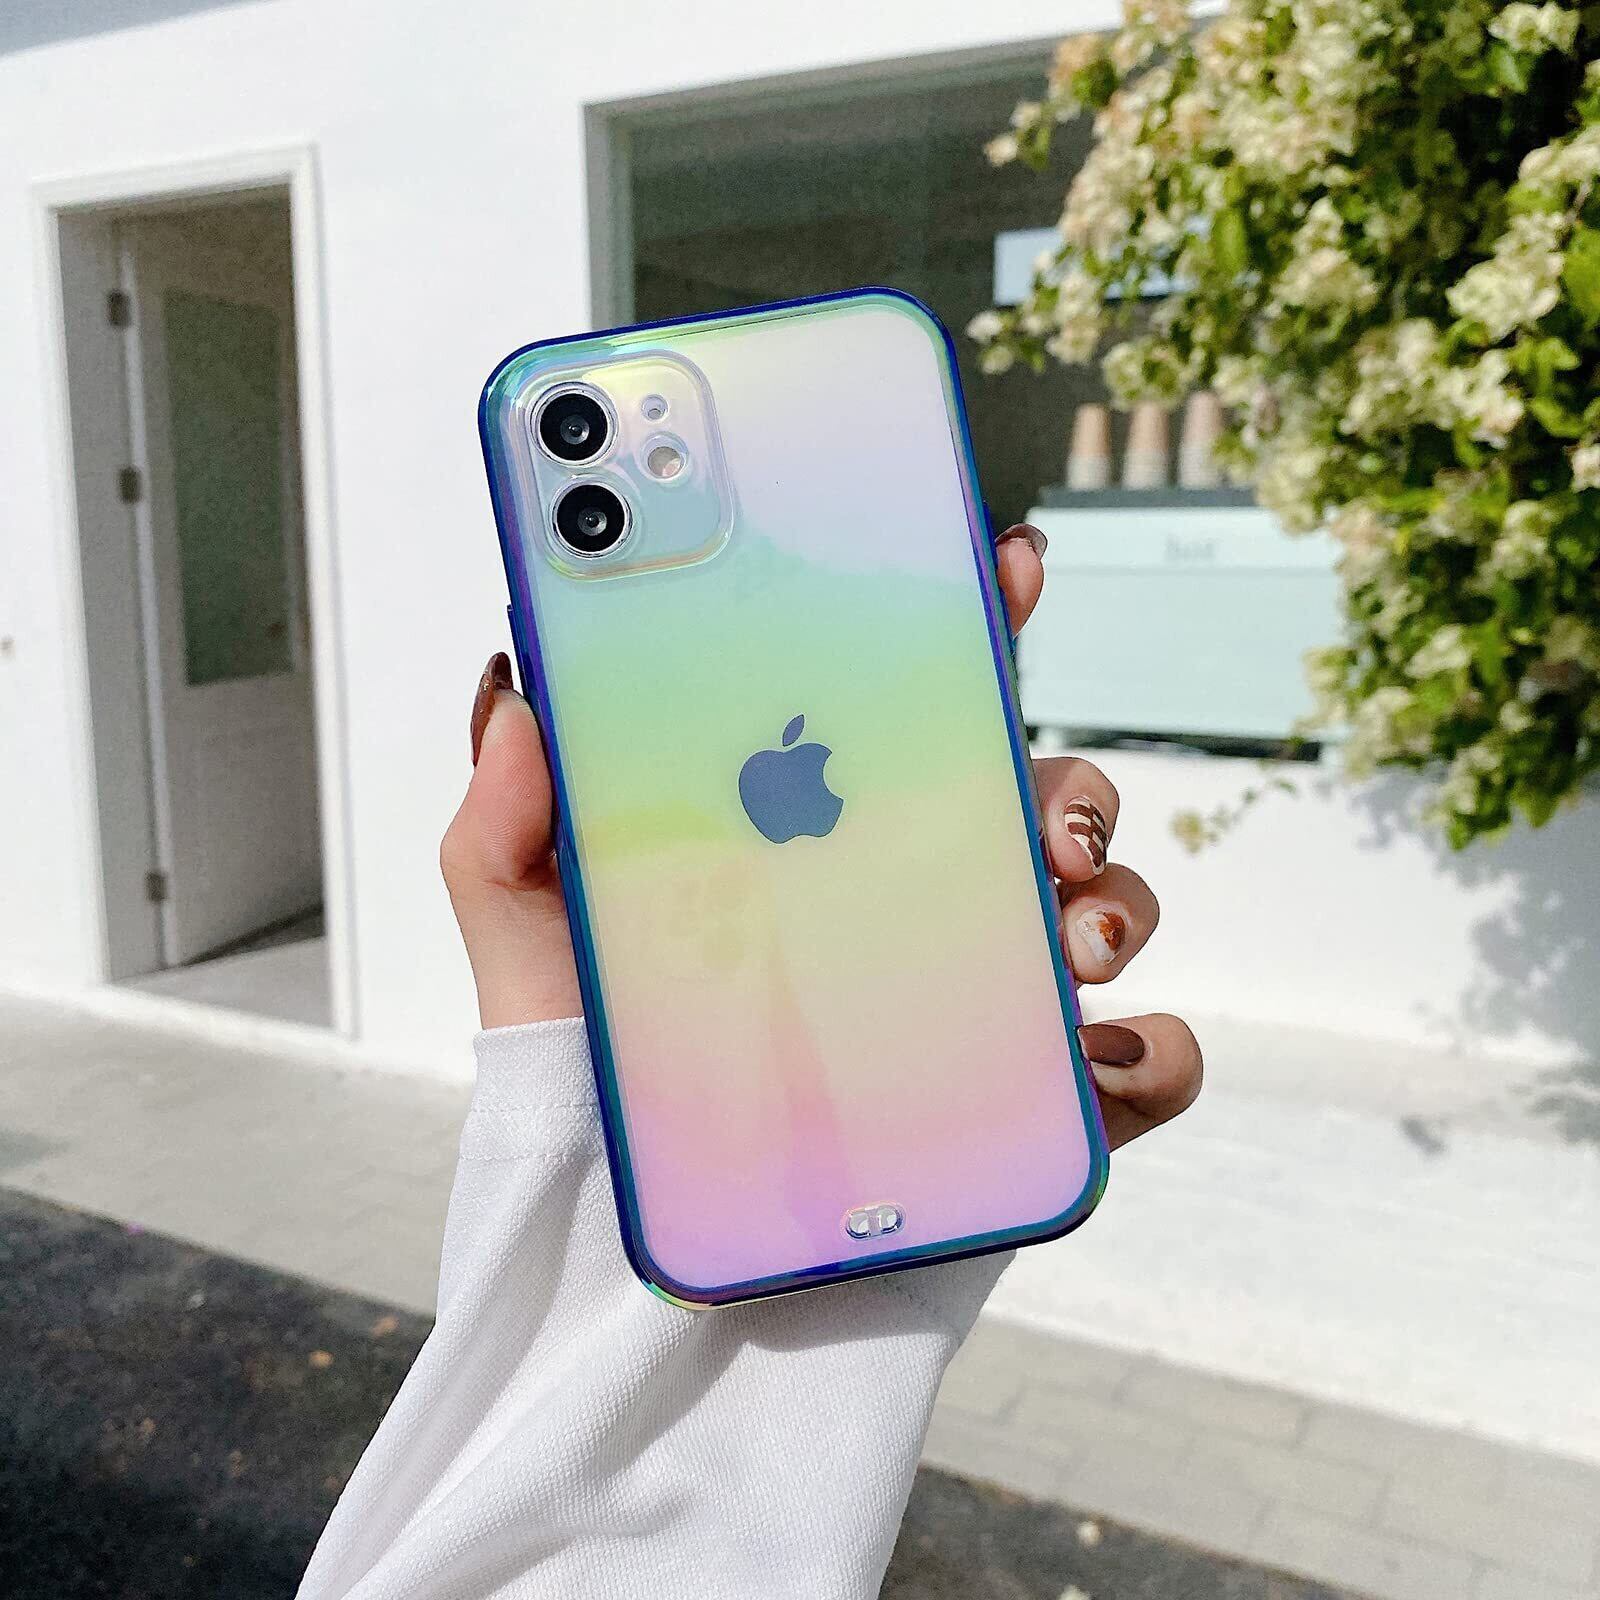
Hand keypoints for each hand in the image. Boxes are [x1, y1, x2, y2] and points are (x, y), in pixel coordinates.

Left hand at [441, 525, 1200, 1150]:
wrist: (641, 1248)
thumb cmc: (597, 1080)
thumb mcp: (532, 943)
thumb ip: (506, 827)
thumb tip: (516, 693)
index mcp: (824, 836)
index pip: (915, 709)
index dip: (979, 622)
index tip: (1007, 562)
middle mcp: (918, 900)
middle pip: (1040, 798)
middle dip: (1072, 787)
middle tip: (1040, 822)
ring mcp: (982, 997)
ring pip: (1108, 907)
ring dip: (1119, 901)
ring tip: (1069, 938)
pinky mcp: (1022, 1101)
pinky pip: (1141, 1064)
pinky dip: (1152, 1053)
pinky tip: (1096, 1057)